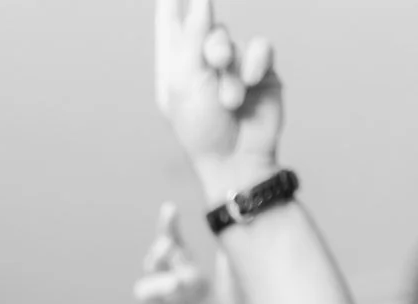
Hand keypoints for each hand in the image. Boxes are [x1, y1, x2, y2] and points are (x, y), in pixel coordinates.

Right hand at [134, 203, 240, 303]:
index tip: (169, 209)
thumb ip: (230, 275)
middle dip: (158, 250)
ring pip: (143, 288)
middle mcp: (166, 290)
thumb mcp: (230, 303)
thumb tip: (239, 239)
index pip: (173, 246)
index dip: (168, 227)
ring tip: (177, 283)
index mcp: (183, 276)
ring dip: (158, 282)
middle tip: (167, 242)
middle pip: (153, 262)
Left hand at [156, 0, 282, 197]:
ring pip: (232, 42)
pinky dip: (255, 65)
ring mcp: (233, 68)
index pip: (172, 27)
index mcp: (176, 71)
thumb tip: (200, 1)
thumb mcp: (186, 82)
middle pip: (207, 28)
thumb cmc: (203, 128)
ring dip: (231, 72)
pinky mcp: (260, 73)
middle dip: (213, 44)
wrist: (236, 159)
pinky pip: (260, 48)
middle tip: (217, 61)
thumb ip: (191, 37)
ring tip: (231, 101)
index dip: (172, 7)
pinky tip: (252, 84)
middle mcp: (203, 67)